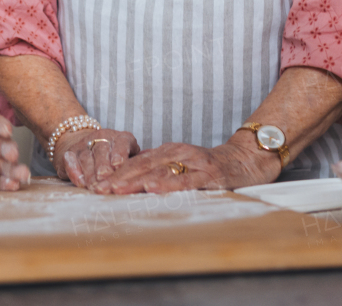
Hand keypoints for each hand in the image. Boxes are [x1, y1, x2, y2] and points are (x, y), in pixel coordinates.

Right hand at [56, 128, 139, 189]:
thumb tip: (145, 181)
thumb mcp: (130, 158)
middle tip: (104, 179)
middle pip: (102, 150)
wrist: (88, 146)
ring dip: (90, 173)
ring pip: (87, 157)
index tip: (118, 165)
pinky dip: (74, 171)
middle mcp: (103, 137)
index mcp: (122, 138)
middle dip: (103, 166)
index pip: (122, 142)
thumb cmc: (117, 159)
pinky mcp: (71, 152)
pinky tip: (80, 182)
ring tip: (94, 187)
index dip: (120, 153)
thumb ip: (135, 166)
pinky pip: (70, 160)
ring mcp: (85, 143)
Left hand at [94, 133, 280, 194]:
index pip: (136, 162)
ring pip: (159, 170)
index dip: (114, 173)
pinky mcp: (209, 173)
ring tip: (116, 190)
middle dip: (118, 178)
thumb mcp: (180, 162)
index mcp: (168, 151)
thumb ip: (158, 166)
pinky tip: (153, 189)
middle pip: (142, 165)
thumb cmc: (210, 166)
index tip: (95, 185)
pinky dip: (168, 184)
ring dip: (135, 180)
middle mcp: (177, 153)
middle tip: (98, 189)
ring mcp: (193, 162)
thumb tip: (130, 174)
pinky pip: (185, 180)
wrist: (246, 160)